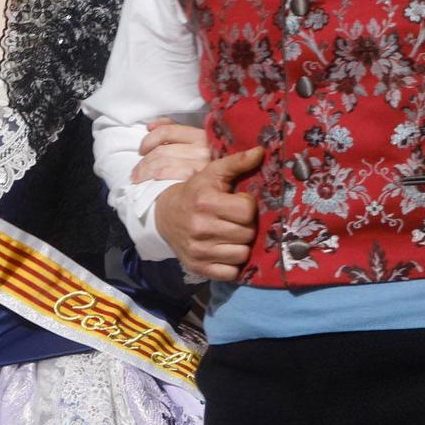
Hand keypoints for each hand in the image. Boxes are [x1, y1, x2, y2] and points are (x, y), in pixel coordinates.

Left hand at [132, 118, 211, 182]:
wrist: (228, 198)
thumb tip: (150, 125)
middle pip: (162, 151)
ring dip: (145, 172)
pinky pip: (168, 177)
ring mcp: (201, 166)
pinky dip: (155, 180)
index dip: (149, 139)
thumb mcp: (199, 145)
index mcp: (203, 136)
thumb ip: (177, 132)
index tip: (141, 150)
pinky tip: (149, 185)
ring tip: (138, 179)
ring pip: (162, 164)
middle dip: (144, 161)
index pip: (167, 132)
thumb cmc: (212, 168)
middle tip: (136, 172)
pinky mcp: (198, 182)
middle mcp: (203, 149)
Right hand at [152, 147, 263, 280]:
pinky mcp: (198, 267)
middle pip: (247, 233)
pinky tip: (224, 250)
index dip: (246, 206)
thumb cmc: (194, 192)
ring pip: (242, 254)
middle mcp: (201, 227)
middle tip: (234, 220)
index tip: (237, 203)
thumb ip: (237, 162)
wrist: (164, 215)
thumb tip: (261, 151)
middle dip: (245, 226)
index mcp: (205, 201)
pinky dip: (231, 264)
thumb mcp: (212, 173)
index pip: (247, 210)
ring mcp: (199, 250)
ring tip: (230, 234)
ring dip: (240, 245)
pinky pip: (231, 273)